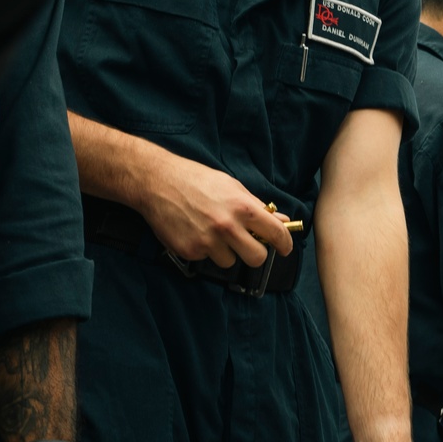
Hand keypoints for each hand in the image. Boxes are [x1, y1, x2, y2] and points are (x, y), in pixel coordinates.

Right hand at [138, 149, 292, 268]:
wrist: (157, 182)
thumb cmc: (195, 179)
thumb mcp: (231, 186)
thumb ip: (257, 206)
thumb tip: (281, 220)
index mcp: (242, 207)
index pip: (276, 233)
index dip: (285, 243)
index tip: (285, 248)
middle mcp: (227, 226)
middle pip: (257, 258)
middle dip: (255, 253)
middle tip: (247, 245)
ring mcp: (207, 241)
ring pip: (230, 262)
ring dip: (225, 252)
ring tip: (211, 231)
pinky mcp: (190, 251)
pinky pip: (206, 259)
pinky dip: (204, 250)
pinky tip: (194, 231)